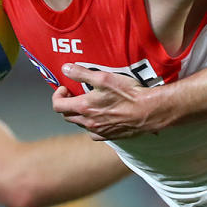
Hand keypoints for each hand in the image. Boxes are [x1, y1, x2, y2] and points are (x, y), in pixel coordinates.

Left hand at [52, 64, 170, 139]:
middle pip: (67, 116)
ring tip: (89, 104)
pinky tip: (100, 117)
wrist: (148, 111)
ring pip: (80, 124)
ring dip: (79, 114)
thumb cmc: (128, 94)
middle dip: (67, 104)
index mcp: (84, 107)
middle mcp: (88, 122)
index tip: (65, 88)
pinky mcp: (109, 137)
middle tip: (75, 94)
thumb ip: (81, 73)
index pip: (58, 106)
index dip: (57, 96)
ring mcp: (98, 131)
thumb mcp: (103, 77)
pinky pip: (93, 132)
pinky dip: (92, 124)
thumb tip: (65, 69)